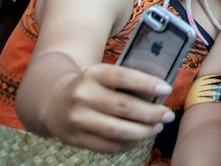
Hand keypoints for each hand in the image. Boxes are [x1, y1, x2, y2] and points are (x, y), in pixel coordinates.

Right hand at [46, 63, 174, 153]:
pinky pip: (106, 145)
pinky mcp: (75, 138)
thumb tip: (160, 93)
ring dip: (142, 131)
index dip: (146, 83)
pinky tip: (138, 139)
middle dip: (150, 113)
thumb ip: (124, 81)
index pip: (123, 77)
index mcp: (93, 74)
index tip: (166, 89)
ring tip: (156, 128)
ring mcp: (77, 119)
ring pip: (116, 130)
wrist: (53, 101)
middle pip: (123, 107)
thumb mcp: (102, 75)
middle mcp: (83, 95)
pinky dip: (127, 144)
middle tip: (168, 115)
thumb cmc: (91, 86)